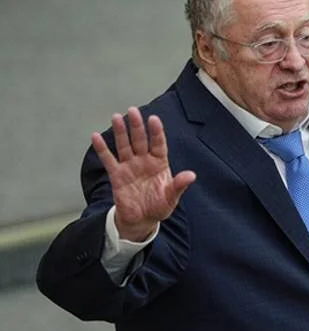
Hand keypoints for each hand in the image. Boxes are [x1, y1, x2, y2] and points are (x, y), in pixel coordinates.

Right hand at [91, 107, 195, 241]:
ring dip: (120, 132)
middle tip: (133, 110)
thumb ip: (179, 185)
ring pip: (124, 146)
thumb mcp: (172, 197)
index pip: (158, 144)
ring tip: (117, 117)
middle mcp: (144, 161)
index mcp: (159, 163)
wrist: (142, 220)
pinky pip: (108, 160)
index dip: (156, 132)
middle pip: (140, 140)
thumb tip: (191, 175)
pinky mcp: (116, 175)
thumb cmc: (159, 206)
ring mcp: (129, 166)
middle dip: (137, 126)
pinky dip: (102, 149)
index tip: (154, 119)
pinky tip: (96, 136)